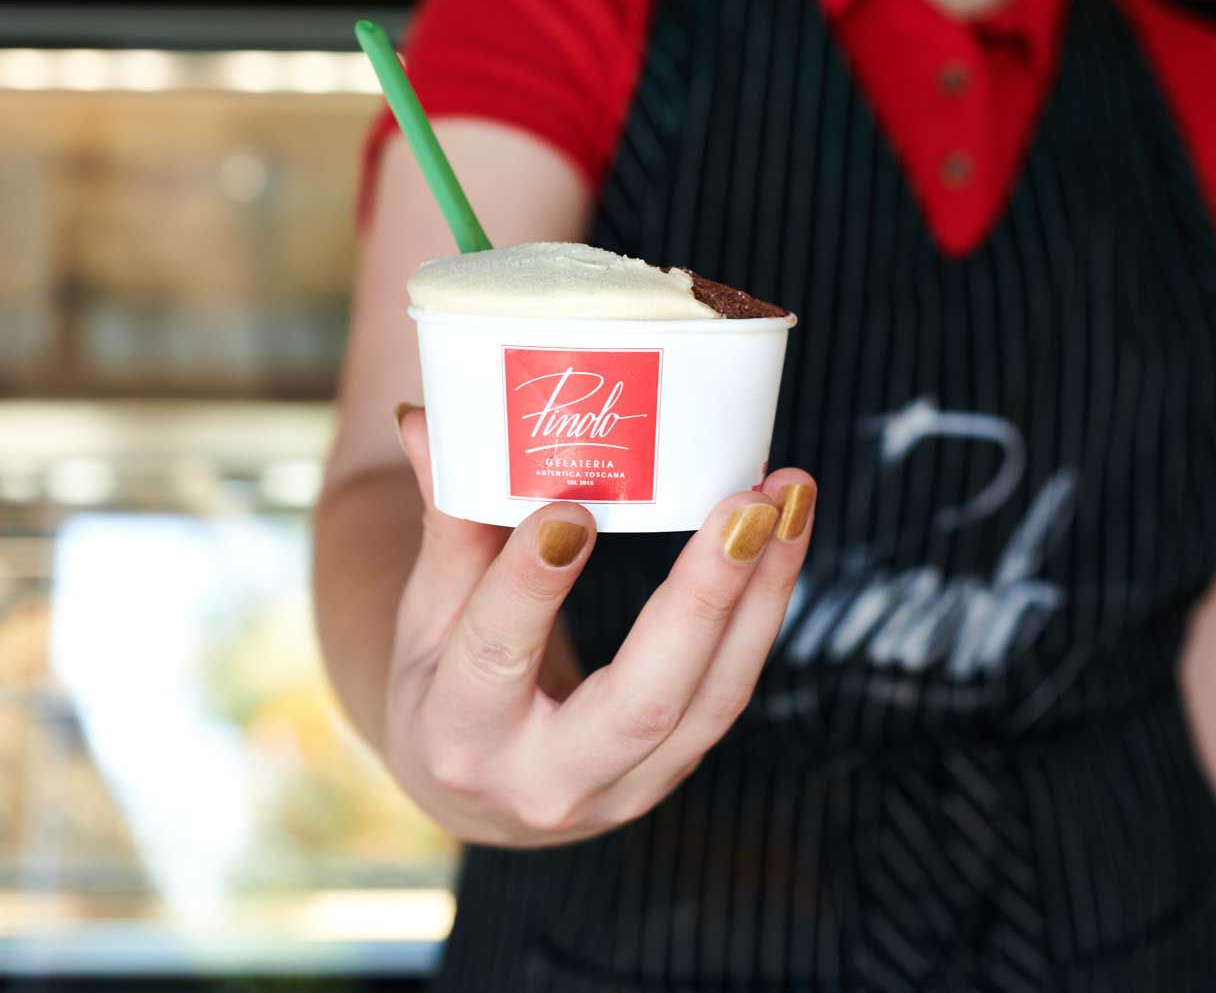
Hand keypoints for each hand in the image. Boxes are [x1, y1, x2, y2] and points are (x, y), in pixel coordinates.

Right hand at [383, 406, 815, 847]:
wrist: (484, 795)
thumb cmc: (446, 684)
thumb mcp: (429, 615)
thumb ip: (446, 522)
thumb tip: (425, 420)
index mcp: (459, 738)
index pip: (498, 657)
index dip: (533, 585)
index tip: (572, 509)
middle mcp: (548, 780)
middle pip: (642, 701)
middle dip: (703, 598)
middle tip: (746, 504)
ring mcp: (628, 787)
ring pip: (714, 697)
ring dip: (764, 591)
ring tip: (790, 497)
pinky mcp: (677, 768)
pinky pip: (734, 688)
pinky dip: (767, 607)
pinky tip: (786, 533)